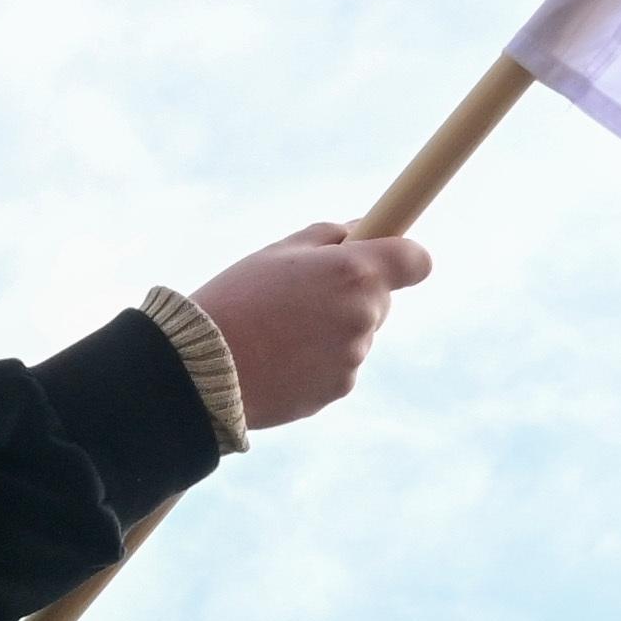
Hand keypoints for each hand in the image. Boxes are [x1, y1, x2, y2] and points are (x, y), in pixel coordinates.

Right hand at [191, 219, 436, 430]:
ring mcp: (354, 356)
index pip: (416, 261)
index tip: (389, 256)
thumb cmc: (237, 300)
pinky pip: (339, 366)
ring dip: (332, 330)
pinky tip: (280, 358)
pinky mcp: (339, 388)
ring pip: (356, 335)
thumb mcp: (278, 252)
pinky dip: (318, 361)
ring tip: (280, 331)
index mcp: (354, 271)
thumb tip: (362, 232)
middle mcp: (363, 314)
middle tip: (304, 294)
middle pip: (380, 299)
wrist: (203, 368)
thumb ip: (329, 237)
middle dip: (353, 294)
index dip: (405, 257)